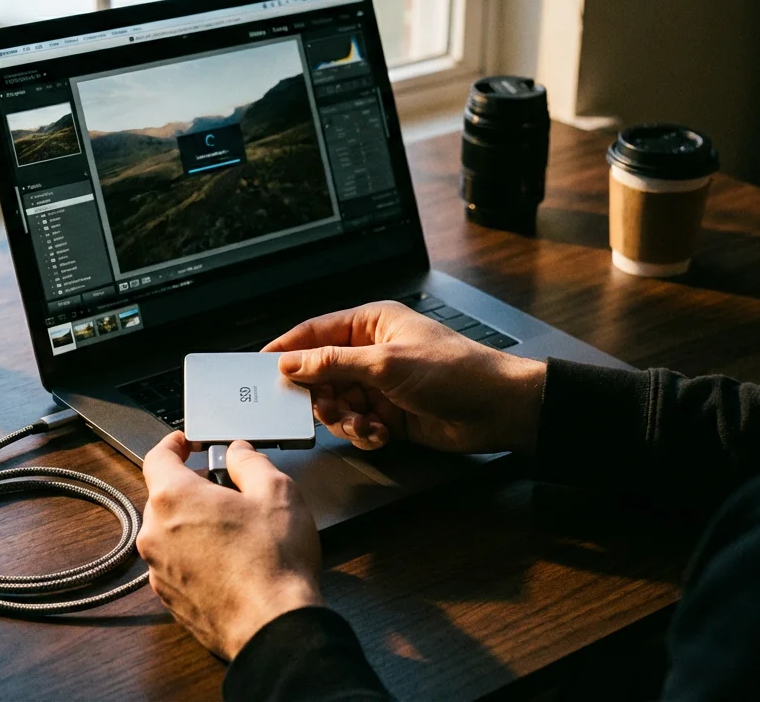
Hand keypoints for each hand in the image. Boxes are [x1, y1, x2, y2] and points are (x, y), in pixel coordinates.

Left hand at [136, 432, 321, 659]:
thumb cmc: (274, 563)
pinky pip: (176, 563)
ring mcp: (159, 570)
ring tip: (234, 529)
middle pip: (164, 496)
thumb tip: (238, 452)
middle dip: (192, 487)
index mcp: (174, 499)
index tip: (185, 442)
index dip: (173, 444)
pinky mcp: (169, 598)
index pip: (157, 457)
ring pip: (170, 532)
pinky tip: (230, 560)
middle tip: (226, 487)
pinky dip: (195, 554)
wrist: (273, 627)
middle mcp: (155, 534)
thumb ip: (249, 461)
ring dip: (194, 524)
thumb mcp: (276, 491)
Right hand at [264, 300, 546, 453]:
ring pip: (338, 404)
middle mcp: (373, 352)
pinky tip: (380, 435)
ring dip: (345, 420)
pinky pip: (357, 425)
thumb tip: (293, 362)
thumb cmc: (456, 371)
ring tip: (363, 425)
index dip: (288, 349)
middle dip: (321, 396)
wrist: (497, 409)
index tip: (262, 365)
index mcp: (371, 324)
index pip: (316, 332)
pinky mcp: (389, 415)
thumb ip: (333, 364)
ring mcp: (381, 385)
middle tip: (325, 408)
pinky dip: (363, 433)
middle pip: (321, 374)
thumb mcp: (386, 363)